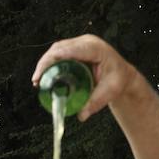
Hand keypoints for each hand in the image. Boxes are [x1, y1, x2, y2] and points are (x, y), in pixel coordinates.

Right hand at [31, 34, 145, 121]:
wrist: (122, 75)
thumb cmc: (118, 81)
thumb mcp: (109, 92)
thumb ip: (96, 103)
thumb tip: (81, 115)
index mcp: (96, 49)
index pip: (72, 50)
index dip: (55, 58)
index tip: (43, 70)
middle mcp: (86, 42)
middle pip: (60, 48)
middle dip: (45, 63)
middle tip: (36, 79)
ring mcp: (80, 43)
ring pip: (57, 49)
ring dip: (45, 63)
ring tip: (37, 80)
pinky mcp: (75, 48)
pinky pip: (58, 52)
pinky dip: (49, 63)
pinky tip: (42, 75)